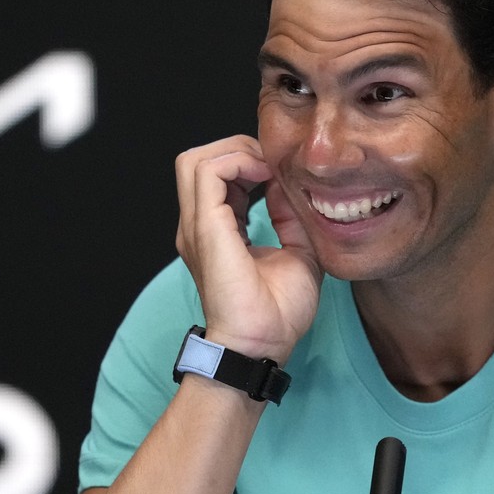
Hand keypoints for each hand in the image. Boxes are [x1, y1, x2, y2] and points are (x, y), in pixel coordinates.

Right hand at [174, 135, 321, 363]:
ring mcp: (197, 226)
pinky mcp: (206, 228)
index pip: (218, 177)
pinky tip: (267, 176)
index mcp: (217, 232)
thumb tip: (286, 186)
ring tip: (270, 168)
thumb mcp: (297, 253)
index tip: (284, 173)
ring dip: (237, 152)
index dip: (249, 162)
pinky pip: (208, 172)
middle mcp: (199, 226)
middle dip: (239, 149)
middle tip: (275, 164)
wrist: (263, 344)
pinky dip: (238, 162)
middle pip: (199, 160)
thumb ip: (289, 218)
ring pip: (196, 160)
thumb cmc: (278, 313)